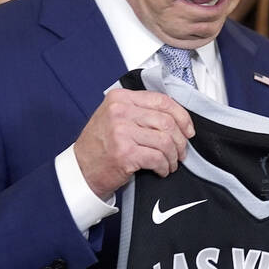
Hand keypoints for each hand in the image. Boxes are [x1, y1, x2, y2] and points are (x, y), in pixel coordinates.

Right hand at [73, 89, 194, 198]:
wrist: (80, 170)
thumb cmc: (99, 145)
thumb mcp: (114, 117)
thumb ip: (139, 110)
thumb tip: (175, 116)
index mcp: (120, 98)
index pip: (162, 100)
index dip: (182, 116)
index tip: (188, 129)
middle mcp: (120, 112)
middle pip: (167, 121)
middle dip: (180, 140)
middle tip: (181, 151)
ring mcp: (122, 132)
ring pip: (165, 140)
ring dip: (173, 155)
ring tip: (171, 163)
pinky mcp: (125, 153)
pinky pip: (157, 158)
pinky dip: (164, 166)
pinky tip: (161, 170)